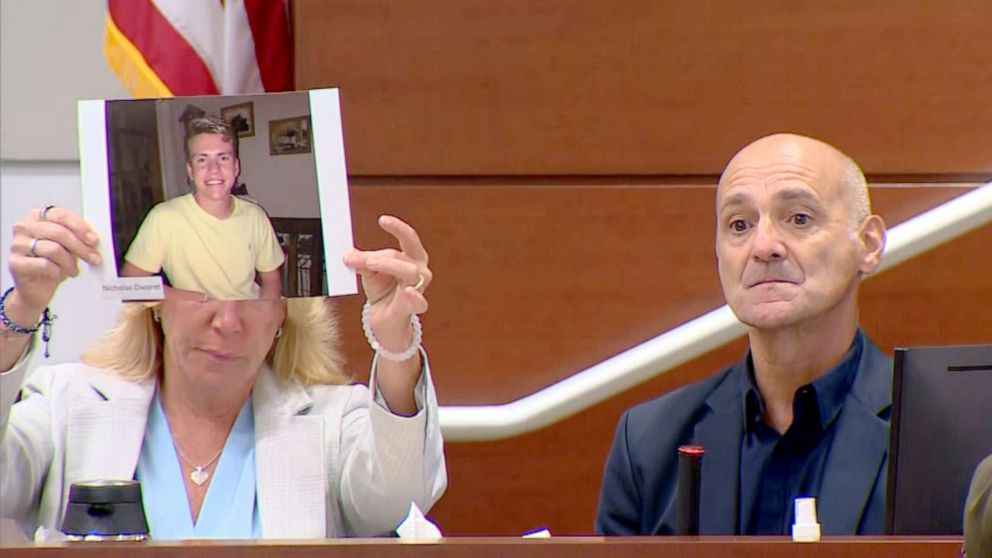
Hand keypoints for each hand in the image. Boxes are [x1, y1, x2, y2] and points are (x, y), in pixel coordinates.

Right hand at [8, 206, 100, 321]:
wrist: (36, 287)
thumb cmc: (52, 263)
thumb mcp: (68, 247)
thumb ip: (78, 238)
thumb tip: (93, 239)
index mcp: (37, 217)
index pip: (61, 215)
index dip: (80, 227)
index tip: (94, 239)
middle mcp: (24, 227)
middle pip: (59, 232)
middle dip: (81, 247)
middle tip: (94, 258)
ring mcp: (17, 244)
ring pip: (53, 249)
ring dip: (70, 262)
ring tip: (74, 270)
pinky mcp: (15, 263)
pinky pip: (44, 264)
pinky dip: (57, 271)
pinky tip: (58, 273)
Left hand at [343, 215, 430, 352]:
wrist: (387, 322)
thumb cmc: (384, 294)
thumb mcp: (370, 274)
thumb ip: (362, 262)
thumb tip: (348, 254)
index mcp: (411, 258)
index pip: (408, 239)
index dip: (397, 228)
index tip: (382, 220)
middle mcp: (419, 271)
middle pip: (404, 256)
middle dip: (383, 255)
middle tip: (366, 257)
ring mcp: (418, 289)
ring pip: (408, 272)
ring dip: (389, 266)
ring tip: (370, 265)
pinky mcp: (413, 307)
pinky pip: (417, 302)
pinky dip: (413, 298)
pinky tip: (408, 294)